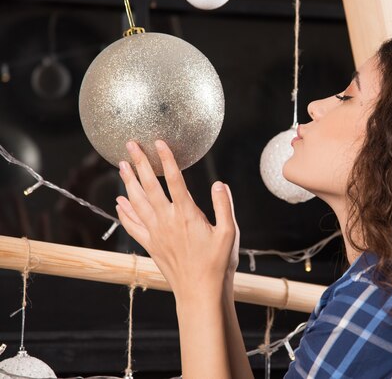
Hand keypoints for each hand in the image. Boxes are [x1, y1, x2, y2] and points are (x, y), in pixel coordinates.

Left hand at [115, 140, 237, 299]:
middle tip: (130, 145)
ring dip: (128, 182)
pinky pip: (132, 225)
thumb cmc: (218, 262)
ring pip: (137, 202)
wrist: (200, 291)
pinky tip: (119, 202)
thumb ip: (224, 206)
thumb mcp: (229, 232)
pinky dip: (124, 212)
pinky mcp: (151, 245)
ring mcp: (156, 233)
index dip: (166, 159)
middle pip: (149, 186)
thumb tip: (219, 184)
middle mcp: (167, 220)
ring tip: (121, 166)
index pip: (175, 180)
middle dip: (139, 163)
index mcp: (187, 214)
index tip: (159, 143)